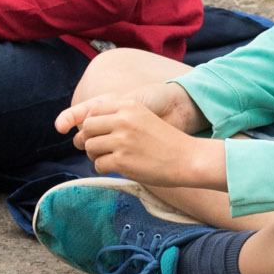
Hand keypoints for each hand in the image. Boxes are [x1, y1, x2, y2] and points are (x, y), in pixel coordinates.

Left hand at [55, 88, 220, 187]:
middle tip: (102, 149)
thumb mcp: (144, 117)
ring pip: (90, 147)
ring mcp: (122, 140)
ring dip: (96, 155)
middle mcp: (123, 120)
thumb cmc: (166, 141)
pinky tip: (117, 167)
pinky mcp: (121, 160)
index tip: (100, 134)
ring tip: (110, 158)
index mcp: (129, 106)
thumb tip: (86, 127)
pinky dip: (103, 168)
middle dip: (90, 140)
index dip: (93, 124)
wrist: (188, 159)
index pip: (94, 110)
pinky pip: (98, 164)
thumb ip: (119, 117)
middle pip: (87, 128)